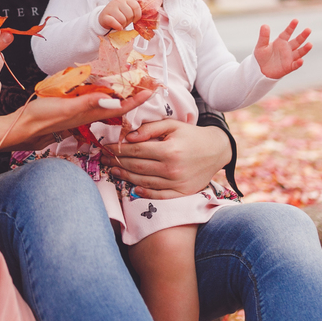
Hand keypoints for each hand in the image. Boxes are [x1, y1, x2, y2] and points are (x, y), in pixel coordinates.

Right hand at [12, 89, 151, 147]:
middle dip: (132, 96)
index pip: (120, 106)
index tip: (151, 89)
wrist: (22, 127)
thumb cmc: (42, 118)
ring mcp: (79, 113)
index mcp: (90, 113)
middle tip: (145, 85)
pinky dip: (101, 94)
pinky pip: (92, 102)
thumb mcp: (66, 108)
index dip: (136, 98)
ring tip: (129, 85)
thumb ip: (88, 103)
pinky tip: (100, 89)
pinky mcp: (70, 110)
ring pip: (105, 104)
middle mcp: (88, 114)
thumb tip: (113, 100)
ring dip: (118, 95)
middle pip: (116, 105)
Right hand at [99, 0, 140, 31]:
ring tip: (120, 24)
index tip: (135, 20)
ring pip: (122, 19)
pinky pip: (115, 23)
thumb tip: (146, 18)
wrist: (104, 18)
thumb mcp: (127, 10)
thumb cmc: (119, 15)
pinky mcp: (104, 16)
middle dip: (129, 21)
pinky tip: (118, 27)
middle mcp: (117, 1)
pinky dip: (118, 27)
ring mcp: (110, 8)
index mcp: (125, 0)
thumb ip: (134, 11)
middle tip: (125, 21)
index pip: (136, 6)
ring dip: (123, 24)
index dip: (137, 15)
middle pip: (129, 14)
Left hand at [100, 120, 230, 199]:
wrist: (217, 150)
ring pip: (144, 182)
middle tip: (104, 159)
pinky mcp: (182, 192)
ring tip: (113, 171)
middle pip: (137, 167)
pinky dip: (145, 193)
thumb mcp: (173, 125)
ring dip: (125, 177)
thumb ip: (150, 128)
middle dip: (117, 163)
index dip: (118, 149)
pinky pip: (159, 196)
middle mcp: (172, 168)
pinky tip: (133, 189)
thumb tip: (129, 136)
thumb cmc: (191, 135)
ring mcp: (177, 183)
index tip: (106, 147)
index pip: (136, 150)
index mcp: (169, 150)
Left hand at [253, 19, 311, 78]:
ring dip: (305, 49)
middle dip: (303, 36)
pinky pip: (295, 65)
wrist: (260, 70)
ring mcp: (289, 58)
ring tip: (310, 44)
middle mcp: (287, 48)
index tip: (296, 20)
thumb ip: (264, 36)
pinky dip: (298, 63)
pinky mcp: (289, 67)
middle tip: (308, 29)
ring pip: (299, 52)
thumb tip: (264, 25)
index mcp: (280, 41)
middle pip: (297, 41)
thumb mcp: (260, 46)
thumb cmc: (261, 57)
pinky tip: (301, 60)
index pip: (287, 33)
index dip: (291, 27)